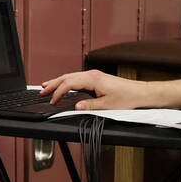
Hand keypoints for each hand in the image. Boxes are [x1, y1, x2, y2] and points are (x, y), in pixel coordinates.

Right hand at [41, 69, 155, 109]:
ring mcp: (94, 75)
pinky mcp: (96, 78)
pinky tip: (63, 84)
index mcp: (93, 79)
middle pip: (67, 77)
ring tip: (46, 86)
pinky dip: (67, 81)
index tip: (52, 101)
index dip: (58, 92)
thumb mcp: (107, 105)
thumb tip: (76, 106)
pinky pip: (77, 78)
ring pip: (71, 76)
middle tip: (41, 91)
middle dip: (53, 84)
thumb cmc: (126, 97)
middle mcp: (92, 74)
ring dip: (58, 81)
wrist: (139, 92)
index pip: (69, 84)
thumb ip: (89, 105)